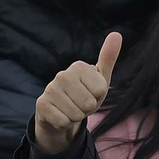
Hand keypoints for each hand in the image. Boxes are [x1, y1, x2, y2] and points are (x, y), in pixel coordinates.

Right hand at [32, 32, 120, 155]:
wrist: (60, 112)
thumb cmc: (84, 94)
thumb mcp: (100, 80)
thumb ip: (108, 58)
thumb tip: (116, 34)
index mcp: (79, 67)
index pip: (100, 91)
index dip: (98, 98)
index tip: (90, 94)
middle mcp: (62, 75)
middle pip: (88, 104)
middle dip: (87, 110)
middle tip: (79, 104)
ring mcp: (50, 89)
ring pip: (76, 114)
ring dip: (75, 117)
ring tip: (70, 109)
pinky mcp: (42, 104)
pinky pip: (63, 122)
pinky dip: (65, 124)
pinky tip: (60, 116)